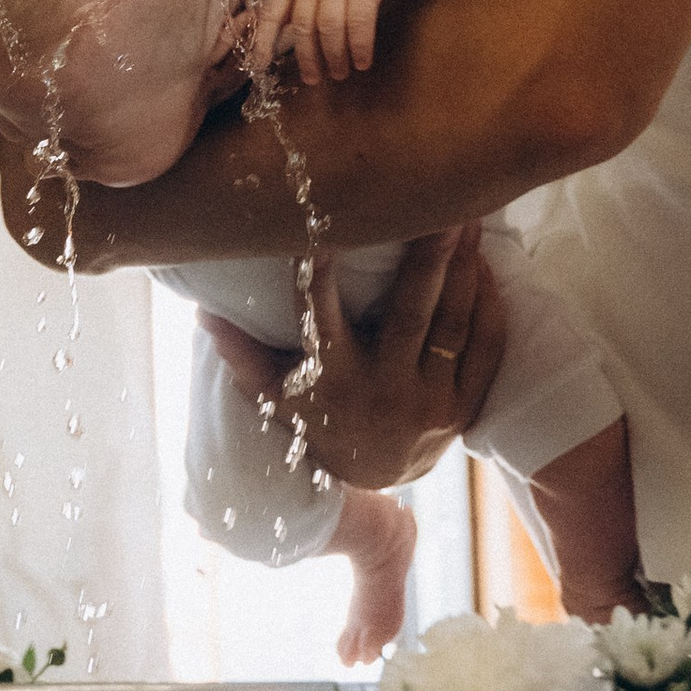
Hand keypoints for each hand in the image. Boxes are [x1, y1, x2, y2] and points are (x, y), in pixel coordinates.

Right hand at [198, 229, 504, 490]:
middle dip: (427, 258)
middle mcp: (384, 391)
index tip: (327, 226)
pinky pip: (484, 350)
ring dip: (464, 270)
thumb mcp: (279, 399)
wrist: (380, 483)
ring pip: (453, 325)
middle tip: (442, 207)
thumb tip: (202, 313)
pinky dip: (488, 307)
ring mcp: (430, 402)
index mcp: (334, 381)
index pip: (322, 316)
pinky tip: (486, 268)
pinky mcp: (464, 408)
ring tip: (469, 221)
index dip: (323, 271)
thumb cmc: (322, 426)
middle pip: (411, 314)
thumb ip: (243, 355)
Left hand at [254, 0, 437, 84]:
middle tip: (313, 80)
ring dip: (335, 57)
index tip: (259, 67)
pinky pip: (360, 22)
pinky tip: (363, 62)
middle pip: (303, 28)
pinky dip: (360, 46)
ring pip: (330, 29)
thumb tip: (274, 37)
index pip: (270, 14)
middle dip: (307, 59)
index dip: (262, 42)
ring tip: (339, 73)